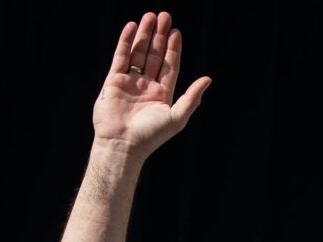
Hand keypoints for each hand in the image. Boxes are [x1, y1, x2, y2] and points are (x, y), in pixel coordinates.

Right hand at [91, 11, 210, 160]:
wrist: (123, 144)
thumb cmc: (151, 136)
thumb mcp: (177, 116)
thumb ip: (192, 97)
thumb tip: (208, 79)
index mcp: (163, 94)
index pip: (170, 66)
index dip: (173, 49)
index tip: (176, 31)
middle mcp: (147, 86)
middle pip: (154, 55)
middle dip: (159, 36)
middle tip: (164, 16)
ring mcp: (130, 82)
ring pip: (138, 53)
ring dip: (144, 35)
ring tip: (150, 16)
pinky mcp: (113, 81)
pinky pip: (121, 57)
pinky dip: (126, 42)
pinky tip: (132, 27)